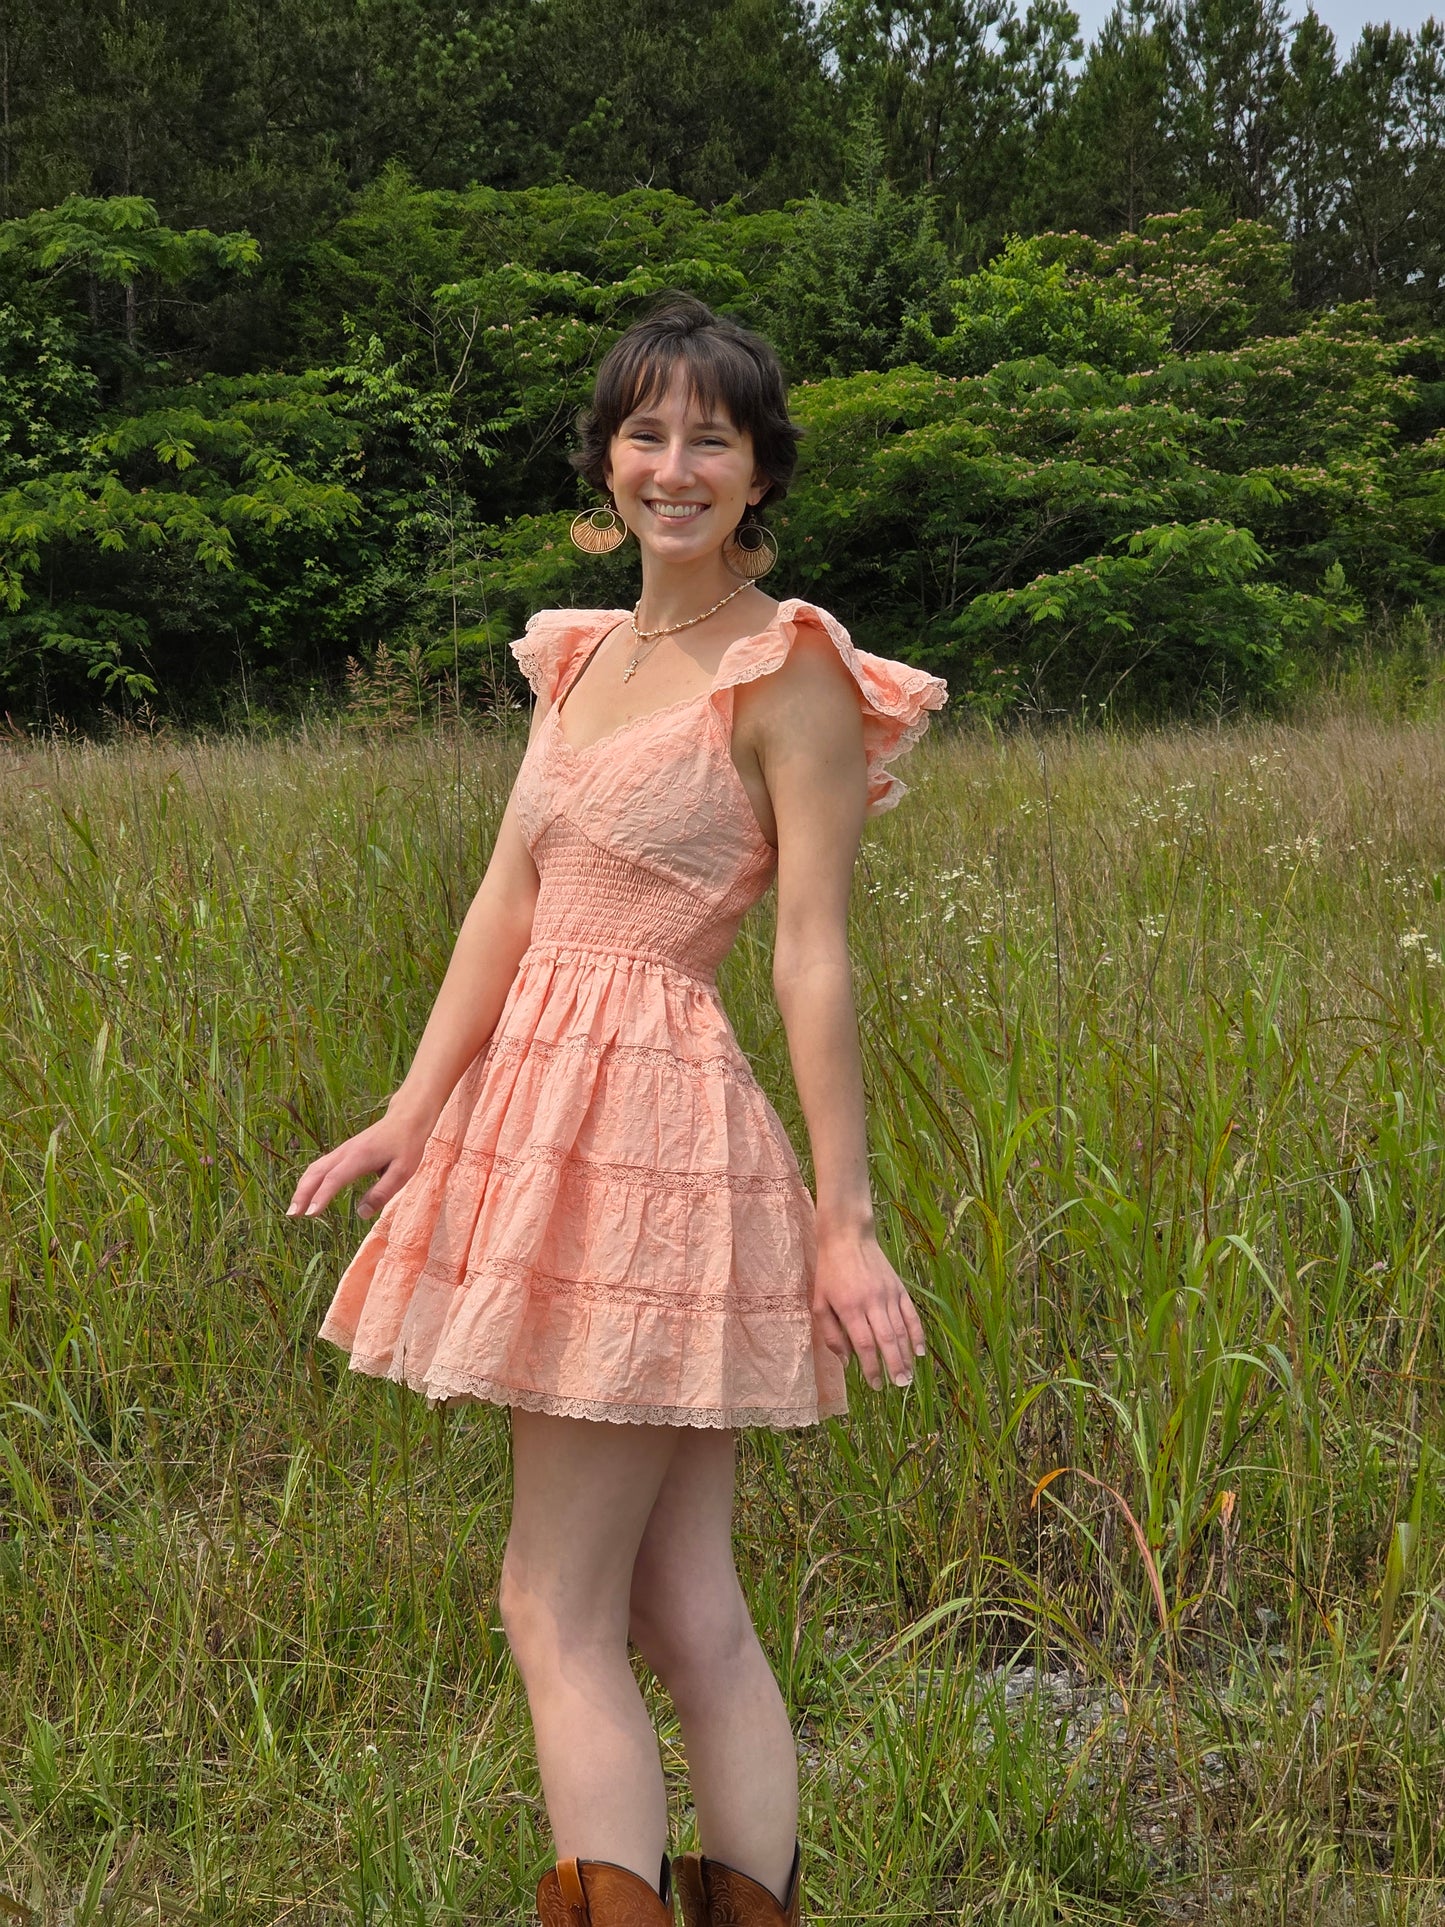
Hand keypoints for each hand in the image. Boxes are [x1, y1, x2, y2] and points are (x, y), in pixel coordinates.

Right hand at [285, 1108, 431, 1221]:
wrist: (406, 1119)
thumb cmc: (407, 1146)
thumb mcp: (403, 1172)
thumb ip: (382, 1192)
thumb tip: (362, 1213)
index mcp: (360, 1157)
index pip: (335, 1178)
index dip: (321, 1196)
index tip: (311, 1214)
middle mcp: (346, 1152)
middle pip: (316, 1172)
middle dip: (302, 1193)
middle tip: (292, 1215)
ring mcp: (342, 1150)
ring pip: (315, 1168)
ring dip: (302, 1188)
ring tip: (294, 1210)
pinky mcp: (343, 1152)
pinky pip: (321, 1166)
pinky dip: (309, 1181)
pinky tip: (306, 1194)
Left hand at [812, 1229, 926, 1390]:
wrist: (847, 1237)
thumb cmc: (829, 1272)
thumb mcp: (819, 1302)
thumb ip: (831, 1333)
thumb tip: (847, 1361)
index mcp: (849, 1308)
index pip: (864, 1345)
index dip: (871, 1367)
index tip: (875, 1385)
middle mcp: (872, 1302)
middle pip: (887, 1340)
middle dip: (894, 1366)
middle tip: (900, 1386)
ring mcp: (888, 1294)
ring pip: (901, 1330)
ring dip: (906, 1355)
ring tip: (908, 1375)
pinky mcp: (899, 1288)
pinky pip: (911, 1314)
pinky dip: (917, 1333)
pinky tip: (919, 1351)